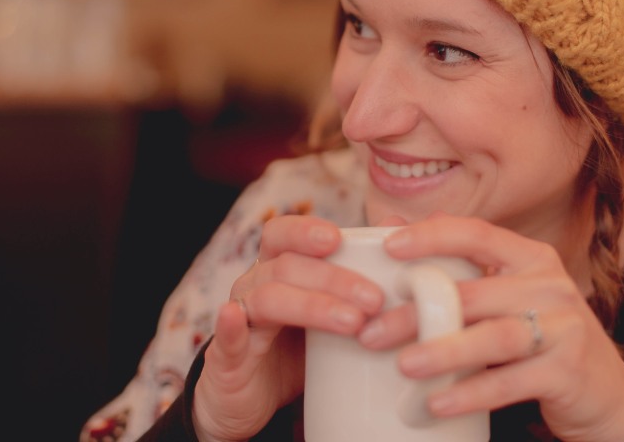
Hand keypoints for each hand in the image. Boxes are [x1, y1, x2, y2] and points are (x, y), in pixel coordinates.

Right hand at [191, 215, 386, 441]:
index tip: (337, 238)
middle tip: (375, 299)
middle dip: (334, 278)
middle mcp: (254, 285)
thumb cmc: (299, 349)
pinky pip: (226, 339)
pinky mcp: (226, 359)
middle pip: (287, 266)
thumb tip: (397, 224)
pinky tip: (235, 317)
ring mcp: (239, 319)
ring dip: (312, 305)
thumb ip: (361, 271)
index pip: (282, 234)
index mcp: (277, 268)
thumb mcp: (331, 312)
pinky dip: (230, 326)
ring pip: (268, 298)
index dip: (305, 231)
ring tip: (353, 322)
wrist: (255, 400)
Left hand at [357, 213, 623, 441]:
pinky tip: (436, 403)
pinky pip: (510, 382)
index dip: (432, 236)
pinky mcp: (568, 370)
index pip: (476, 233)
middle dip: (416, 312)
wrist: (605, 392)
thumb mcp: (503, 294)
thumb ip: (455, 265)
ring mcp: (564, 327)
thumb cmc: (538, 336)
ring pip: (493, 336)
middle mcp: (549, 284)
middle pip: (472, 293)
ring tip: (404, 365)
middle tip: (371, 332)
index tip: (388, 245)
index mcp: (529, 257)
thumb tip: (389, 226)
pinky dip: (470, 393)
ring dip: (444, 352)